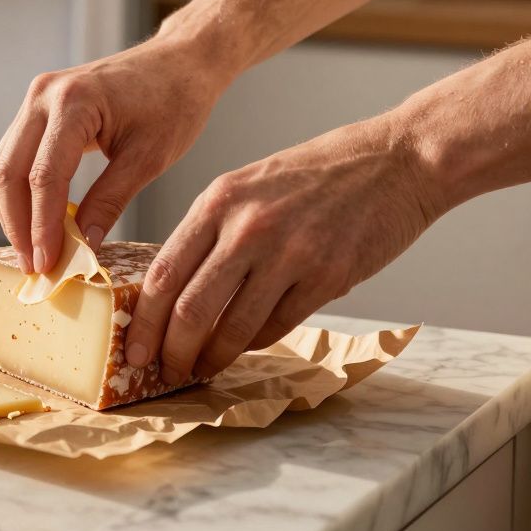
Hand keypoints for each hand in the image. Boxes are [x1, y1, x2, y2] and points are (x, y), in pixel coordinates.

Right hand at [0, 40, 230, 273]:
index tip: (46, 265)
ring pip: (4, 166)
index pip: (44, 177)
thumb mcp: (149, 158)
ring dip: (14, 212)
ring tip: (34, 251)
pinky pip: (16, 156)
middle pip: (8, 172)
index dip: (40, 227)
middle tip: (34, 267)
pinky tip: (37, 221)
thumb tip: (83, 248)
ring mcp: (35, 98)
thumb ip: (110, 202)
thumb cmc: (174, 102)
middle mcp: (43, 95)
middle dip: (17, 225)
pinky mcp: (37, 109)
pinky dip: (22, 192)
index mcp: (75, 102)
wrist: (179, 62)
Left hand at [124, 118, 445, 383]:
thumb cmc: (318, 173)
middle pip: (189, 308)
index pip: (162, 273)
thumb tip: (175, 287)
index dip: (141, 321)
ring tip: (203, 370)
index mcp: (218, 200)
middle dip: (171, 351)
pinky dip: (254, 344)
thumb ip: (212, 230)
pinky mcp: (327, 277)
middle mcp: (246, 227)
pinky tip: (244, 348)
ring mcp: (289, 253)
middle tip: (164, 371)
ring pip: (232, 327)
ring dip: (212, 358)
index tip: (132, 349)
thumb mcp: (248, 184)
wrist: (397, 159)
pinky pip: (276, 326)